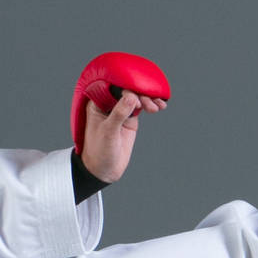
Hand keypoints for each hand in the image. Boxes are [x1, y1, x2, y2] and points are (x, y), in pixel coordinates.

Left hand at [71, 52, 170, 182]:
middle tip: (150, 104)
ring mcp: (120, 111)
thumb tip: (131, 96)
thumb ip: (119, 114)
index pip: (113, 87)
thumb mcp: (108, 132)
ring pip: (136, 98)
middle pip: (127, 91)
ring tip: (158, 106)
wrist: (104, 170)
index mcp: (97, 103)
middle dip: (141, 94)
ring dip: (148, 99)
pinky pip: (142, 107)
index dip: (127, 88)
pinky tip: (159, 106)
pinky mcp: (130, 119)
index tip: (138, 95)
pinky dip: (151, 105)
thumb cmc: (99, 151)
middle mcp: (109, 104)